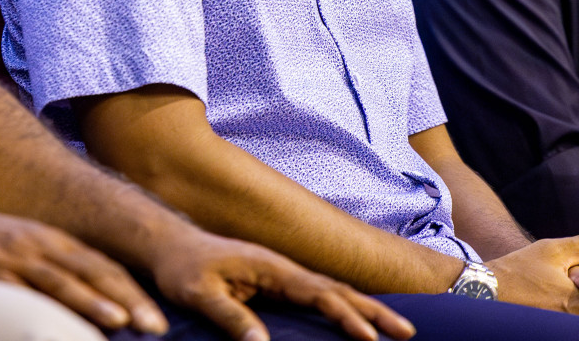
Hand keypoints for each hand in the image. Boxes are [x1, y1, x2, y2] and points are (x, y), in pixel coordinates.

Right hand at [0, 208, 165, 332]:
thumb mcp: (29, 247)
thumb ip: (60, 269)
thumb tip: (100, 301)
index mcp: (54, 240)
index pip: (102, 265)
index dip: (132, 291)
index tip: (157, 316)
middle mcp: (40, 245)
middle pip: (92, 271)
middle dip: (127, 299)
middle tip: (155, 325)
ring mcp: (14, 258)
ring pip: (60, 280)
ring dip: (92, 301)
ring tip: (120, 321)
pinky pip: (16, 294)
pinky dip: (39, 309)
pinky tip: (54, 324)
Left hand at [147, 229, 415, 340]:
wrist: (171, 246)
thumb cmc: (183, 269)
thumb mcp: (199, 293)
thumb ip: (231, 316)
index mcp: (271, 267)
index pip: (318, 294)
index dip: (346, 316)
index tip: (370, 339)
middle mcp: (283, 268)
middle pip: (337, 290)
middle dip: (373, 311)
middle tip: (407, 332)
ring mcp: (282, 274)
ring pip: (332, 292)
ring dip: (365, 309)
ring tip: (396, 328)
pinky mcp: (277, 283)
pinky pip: (319, 297)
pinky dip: (345, 307)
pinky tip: (358, 320)